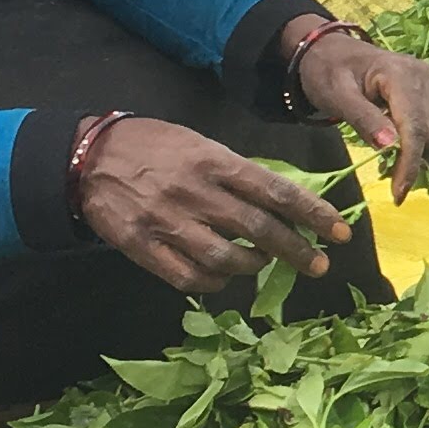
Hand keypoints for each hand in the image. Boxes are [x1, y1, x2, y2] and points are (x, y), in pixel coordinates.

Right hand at [75, 117, 348, 290]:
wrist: (88, 157)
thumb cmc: (153, 147)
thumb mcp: (199, 145)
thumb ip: (235, 173)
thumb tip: (279, 202)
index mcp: (214, 162)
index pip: (276, 192)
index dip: (313, 215)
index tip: (340, 232)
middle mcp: (195, 193)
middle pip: (258, 230)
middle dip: (296, 251)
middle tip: (318, 265)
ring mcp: (168, 223)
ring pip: (226, 259)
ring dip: (253, 267)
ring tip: (262, 264)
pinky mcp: (143, 247)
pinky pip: (189, 277)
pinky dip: (213, 282)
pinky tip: (222, 277)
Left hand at [291, 25, 428, 196]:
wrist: (329, 49)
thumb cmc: (327, 70)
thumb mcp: (336, 95)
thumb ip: (363, 119)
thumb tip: (389, 147)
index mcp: (401, 74)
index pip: (415, 127)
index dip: (409, 163)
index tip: (398, 195)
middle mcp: (424, 78)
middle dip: (416, 162)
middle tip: (388, 179)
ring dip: (420, 157)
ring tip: (391, 163)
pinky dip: (419, 146)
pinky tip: (397, 147)